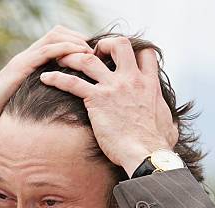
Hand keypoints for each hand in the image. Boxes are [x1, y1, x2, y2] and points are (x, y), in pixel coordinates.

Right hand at [0, 25, 92, 154]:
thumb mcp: (26, 107)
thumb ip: (40, 103)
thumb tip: (57, 117)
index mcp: (30, 65)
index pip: (56, 42)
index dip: (75, 43)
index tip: (93, 55)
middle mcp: (28, 58)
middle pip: (58, 33)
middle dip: (79, 37)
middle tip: (96, 51)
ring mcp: (24, 60)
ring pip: (54, 36)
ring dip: (76, 40)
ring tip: (91, 51)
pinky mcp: (21, 67)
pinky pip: (46, 51)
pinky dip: (65, 49)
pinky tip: (80, 55)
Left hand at [39, 36, 178, 176]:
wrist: (146, 154)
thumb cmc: (157, 146)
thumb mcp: (168, 124)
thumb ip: (165, 115)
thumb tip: (169, 124)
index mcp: (149, 84)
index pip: (145, 54)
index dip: (134, 52)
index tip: (122, 58)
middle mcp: (131, 80)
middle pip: (119, 45)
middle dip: (104, 44)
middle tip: (93, 53)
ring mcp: (113, 88)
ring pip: (89, 59)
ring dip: (73, 56)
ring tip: (61, 59)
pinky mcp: (96, 100)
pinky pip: (71, 82)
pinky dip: (56, 78)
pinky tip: (45, 78)